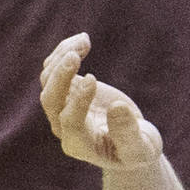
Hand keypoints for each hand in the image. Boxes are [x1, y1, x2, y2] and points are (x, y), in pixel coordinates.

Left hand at [38, 32, 161, 171]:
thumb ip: (128, 133)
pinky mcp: (68, 90)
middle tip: (75, 56)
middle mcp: (64, 127)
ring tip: (85, 40)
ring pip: (48, 80)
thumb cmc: (137, 150)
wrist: (131, 145)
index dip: (78, 100)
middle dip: (59, 77)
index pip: (70, 121)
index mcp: (79, 144)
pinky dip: (65, 52)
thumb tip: (116, 107)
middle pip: (50, 100)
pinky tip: (84, 39)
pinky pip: (55, 69)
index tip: (93, 78)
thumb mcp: (140, 149)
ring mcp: (63, 106)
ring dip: (61, 58)